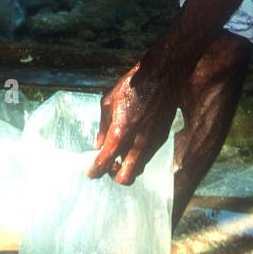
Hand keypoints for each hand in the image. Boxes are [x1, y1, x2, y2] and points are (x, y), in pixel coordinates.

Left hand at [87, 52, 180, 185]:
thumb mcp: (109, 101)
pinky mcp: (161, 138)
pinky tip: (133, 141)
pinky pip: (147, 155)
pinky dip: (138, 154)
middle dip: (115, 175)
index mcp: (121, 131)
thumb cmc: (133, 85)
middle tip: (109, 165)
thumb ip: (103, 126)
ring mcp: (152, 142)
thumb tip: (99, 143)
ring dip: (127, 166)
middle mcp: (137, 141)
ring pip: (138, 168)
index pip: (105, 161)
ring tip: (120, 153)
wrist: (161, 76)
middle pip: (126, 177)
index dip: (95, 171)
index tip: (91, 172)